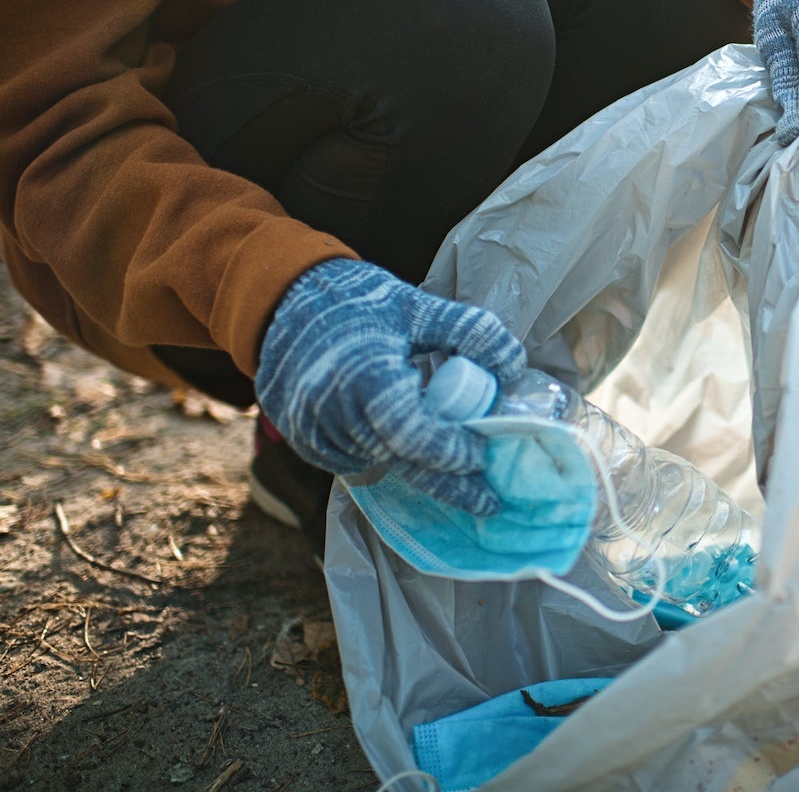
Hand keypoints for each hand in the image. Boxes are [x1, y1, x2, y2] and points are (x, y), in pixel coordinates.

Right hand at [256, 259, 525, 514]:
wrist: (281, 301)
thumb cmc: (355, 300)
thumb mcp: (417, 306)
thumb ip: (469, 331)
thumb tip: (514, 364)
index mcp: (366, 377)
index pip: (415, 435)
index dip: (452, 450)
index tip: (484, 455)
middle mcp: (333, 412)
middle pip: (401, 461)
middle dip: (447, 482)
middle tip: (489, 500)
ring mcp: (311, 431)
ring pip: (377, 462)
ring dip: (412, 463)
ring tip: (446, 454)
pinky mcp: (301, 440)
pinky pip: (350, 460)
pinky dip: (379, 454)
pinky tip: (397, 440)